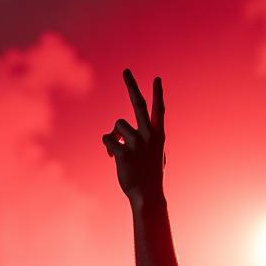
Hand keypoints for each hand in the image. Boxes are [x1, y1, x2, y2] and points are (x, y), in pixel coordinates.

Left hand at [102, 69, 165, 205]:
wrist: (147, 195)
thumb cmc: (150, 175)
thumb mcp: (155, 155)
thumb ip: (146, 141)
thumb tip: (123, 134)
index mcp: (158, 135)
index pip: (158, 109)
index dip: (157, 94)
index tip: (157, 78)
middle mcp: (149, 135)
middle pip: (138, 104)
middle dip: (132, 86)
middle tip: (125, 71)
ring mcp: (136, 143)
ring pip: (117, 125)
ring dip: (115, 134)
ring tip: (118, 148)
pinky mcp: (122, 153)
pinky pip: (107, 139)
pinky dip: (107, 146)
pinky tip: (110, 156)